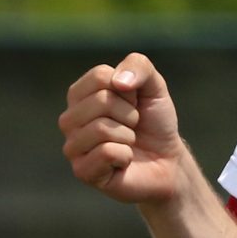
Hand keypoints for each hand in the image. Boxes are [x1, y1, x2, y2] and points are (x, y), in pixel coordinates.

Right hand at [60, 55, 187, 205]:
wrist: (167, 160)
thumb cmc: (154, 122)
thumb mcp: (154, 86)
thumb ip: (138, 66)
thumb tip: (118, 82)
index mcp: (80, 94)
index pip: (100, 76)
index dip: (128, 89)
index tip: (134, 103)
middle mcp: (69, 119)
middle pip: (101, 101)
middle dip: (129, 114)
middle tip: (132, 126)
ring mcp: (72, 146)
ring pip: (102, 128)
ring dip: (128, 136)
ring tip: (128, 143)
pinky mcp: (82, 171)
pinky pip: (107, 152)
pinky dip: (125, 155)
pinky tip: (123, 161)